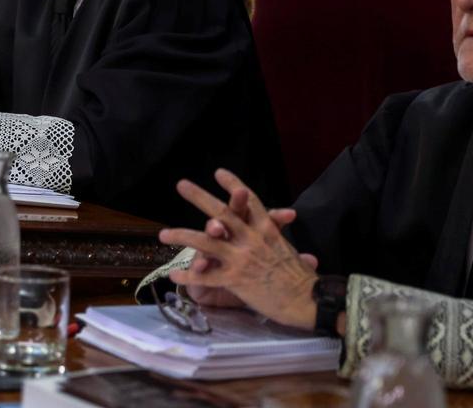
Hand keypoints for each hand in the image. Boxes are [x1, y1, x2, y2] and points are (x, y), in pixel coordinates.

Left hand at [158, 169, 318, 329]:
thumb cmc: (303, 278)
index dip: (233, 185)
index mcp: (267, 230)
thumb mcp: (288, 249)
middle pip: (221, 213)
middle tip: (181, 184)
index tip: (219, 173)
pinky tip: (173, 275)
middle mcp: (252, 239)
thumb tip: (283, 219)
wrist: (309, 301)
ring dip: (182, 236)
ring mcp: (242, 259)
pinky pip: (207, 277)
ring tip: (162, 234)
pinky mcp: (236, 280)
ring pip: (206, 243)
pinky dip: (189, 276)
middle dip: (199, 197)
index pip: (249, 201)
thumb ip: (276, 235)